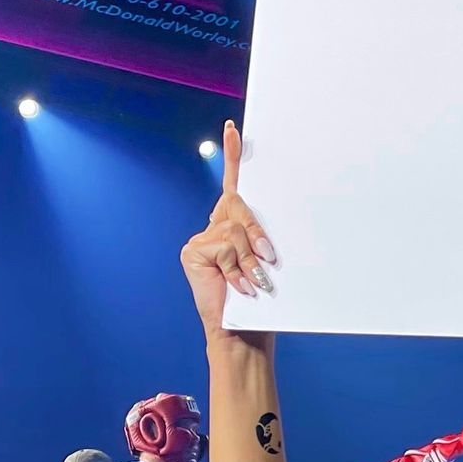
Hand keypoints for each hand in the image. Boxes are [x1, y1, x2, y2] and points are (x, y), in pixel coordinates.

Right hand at [181, 120, 276, 337]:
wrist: (243, 331)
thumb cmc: (263, 301)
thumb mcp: (267, 264)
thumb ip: (263, 240)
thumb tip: (267, 234)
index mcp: (235, 226)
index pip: (234, 185)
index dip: (234, 157)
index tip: (236, 130)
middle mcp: (216, 227)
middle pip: (238, 205)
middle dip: (256, 230)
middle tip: (269, 258)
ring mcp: (202, 238)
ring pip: (234, 229)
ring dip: (250, 258)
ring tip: (255, 282)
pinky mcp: (193, 251)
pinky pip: (223, 247)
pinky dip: (236, 267)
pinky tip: (238, 285)